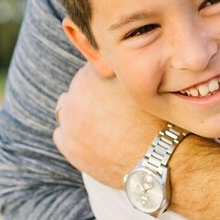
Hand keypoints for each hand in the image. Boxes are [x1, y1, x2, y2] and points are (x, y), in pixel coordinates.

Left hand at [53, 62, 164, 186]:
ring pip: (68, 110)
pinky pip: (63, 134)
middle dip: (92, 94)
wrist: (157, 159)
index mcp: (89, 77)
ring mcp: (68, 124)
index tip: (116, 85)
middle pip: (79, 88)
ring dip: (81, 113)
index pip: (93, 66)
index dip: (107, 75)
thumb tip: (116, 59)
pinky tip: (93, 137)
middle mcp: (73, 98)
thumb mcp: (140, 84)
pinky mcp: (68, 147)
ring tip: (104, 123)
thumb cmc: (154, 119)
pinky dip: (74, 134)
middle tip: (113, 106)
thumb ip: (121, 69)